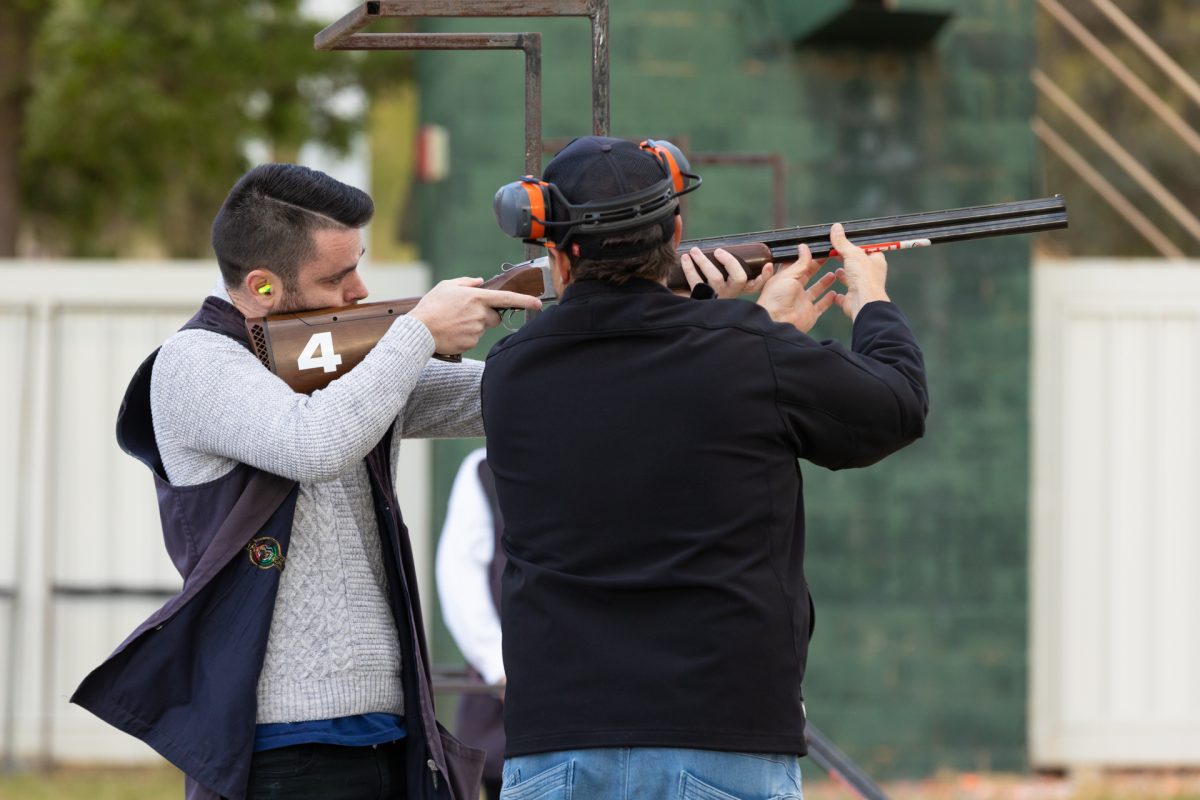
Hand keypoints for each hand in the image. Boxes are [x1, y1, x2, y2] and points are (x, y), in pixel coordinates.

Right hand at [409, 277, 541, 353]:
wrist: (420, 330)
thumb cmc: (431, 306)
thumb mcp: (446, 286)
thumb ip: (466, 282)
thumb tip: (480, 281)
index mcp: (476, 297)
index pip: (506, 298)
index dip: (524, 300)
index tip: (538, 303)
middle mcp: (480, 314)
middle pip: (495, 317)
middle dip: (486, 316)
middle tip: (466, 314)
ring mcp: (476, 330)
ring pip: (483, 328)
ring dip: (474, 325)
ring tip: (454, 322)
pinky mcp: (471, 343)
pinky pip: (474, 339)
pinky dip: (466, 336)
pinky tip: (453, 332)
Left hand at [680, 247, 773, 298]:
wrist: (687, 310)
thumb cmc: (704, 287)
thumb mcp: (718, 278)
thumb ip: (723, 267)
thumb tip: (720, 248)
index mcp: (738, 289)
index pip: (756, 284)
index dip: (765, 276)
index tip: (767, 265)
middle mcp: (730, 295)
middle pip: (738, 278)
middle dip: (730, 261)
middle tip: (718, 251)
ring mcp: (716, 297)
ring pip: (715, 279)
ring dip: (704, 262)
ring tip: (694, 251)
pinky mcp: (701, 299)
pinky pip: (695, 282)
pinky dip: (689, 268)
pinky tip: (685, 259)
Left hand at [754, 244, 837, 332]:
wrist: (778, 323)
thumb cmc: (776, 299)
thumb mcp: (788, 275)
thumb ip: (799, 262)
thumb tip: (804, 248)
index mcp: (785, 279)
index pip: (796, 265)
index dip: (806, 257)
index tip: (816, 250)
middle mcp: (793, 291)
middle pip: (808, 275)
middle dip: (817, 266)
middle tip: (828, 257)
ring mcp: (802, 302)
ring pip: (816, 290)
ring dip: (824, 282)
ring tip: (834, 273)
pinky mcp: (810, 314)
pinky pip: (821, 305)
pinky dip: (828, 300)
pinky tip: (835, 293)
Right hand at [828, 222, 889, 321]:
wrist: (863, 302)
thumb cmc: (864, 277)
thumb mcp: (852, 254)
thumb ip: (842, 242)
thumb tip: (836, 228)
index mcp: (876, 261)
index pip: (868, 249)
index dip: (858, 245)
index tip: (846, 241)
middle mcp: (871, 274)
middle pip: (857, 264)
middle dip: (847, 259)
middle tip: (834, 252)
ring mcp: (862, 287)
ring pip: (851, 279)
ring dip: (843, 275)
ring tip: (835, 270)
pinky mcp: (852, 298)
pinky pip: (843, 295)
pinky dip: (838, 294)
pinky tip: (831, 290)